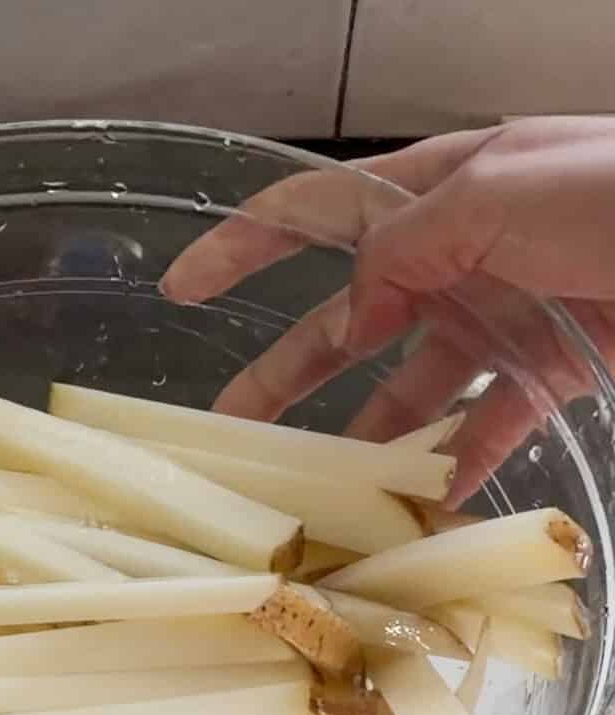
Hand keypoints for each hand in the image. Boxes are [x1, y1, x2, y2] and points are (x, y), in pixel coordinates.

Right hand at [161, 117, 614, 504]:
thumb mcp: (497, 193)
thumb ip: (404, 249)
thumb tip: (351, 313)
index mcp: (436, 193)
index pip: (314, 214)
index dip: (240, 247)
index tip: (180, 286)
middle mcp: (455, 255)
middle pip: (342, 321)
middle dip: (281, 371)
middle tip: (226, 426)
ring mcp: (498, 315)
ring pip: (404, 387)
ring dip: (359, 437)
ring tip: (314, 491)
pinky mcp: (546, 369)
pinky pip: (482, 426)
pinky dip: (452, 467)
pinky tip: (418, 509)